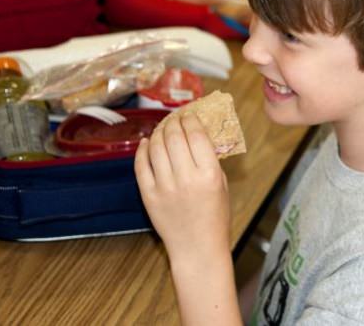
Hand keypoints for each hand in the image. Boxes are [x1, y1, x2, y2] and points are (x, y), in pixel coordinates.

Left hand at [135, 113, 231, 260]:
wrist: (197, 249)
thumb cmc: (215, 218)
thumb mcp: (222, 185)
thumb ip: (210, 160)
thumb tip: (197, 136)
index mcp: (209, 174)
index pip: (196, 135)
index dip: (191, 119)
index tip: (190, 114)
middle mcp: (186, 178)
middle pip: (174, 137)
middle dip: (174, 121)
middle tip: (175, 117)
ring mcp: (165, 187)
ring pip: (156, 147)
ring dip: (159, 132)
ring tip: (162, 127)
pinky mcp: (149, 196)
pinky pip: (141, 166)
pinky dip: (143, 150)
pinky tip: (147, 142)